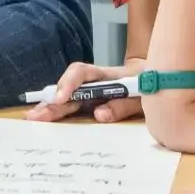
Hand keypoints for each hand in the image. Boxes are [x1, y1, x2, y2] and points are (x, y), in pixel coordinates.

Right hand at [25, 58, 148, 123]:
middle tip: (35, 116)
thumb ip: (123, 104)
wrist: (160, 80)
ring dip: (50, 108)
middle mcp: (94, 83)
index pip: (81, 72)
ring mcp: (92, 93)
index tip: (60, 99)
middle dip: (50, 101)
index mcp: (106, 75)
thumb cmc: (152, 85)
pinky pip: (74, 108)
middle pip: (68, 89)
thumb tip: (99, 115)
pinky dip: (59, 114)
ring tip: (34, 118)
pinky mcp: (93, 104)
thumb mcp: (143, 95)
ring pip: (67, 99)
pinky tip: (46, 120)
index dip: (68, 84)